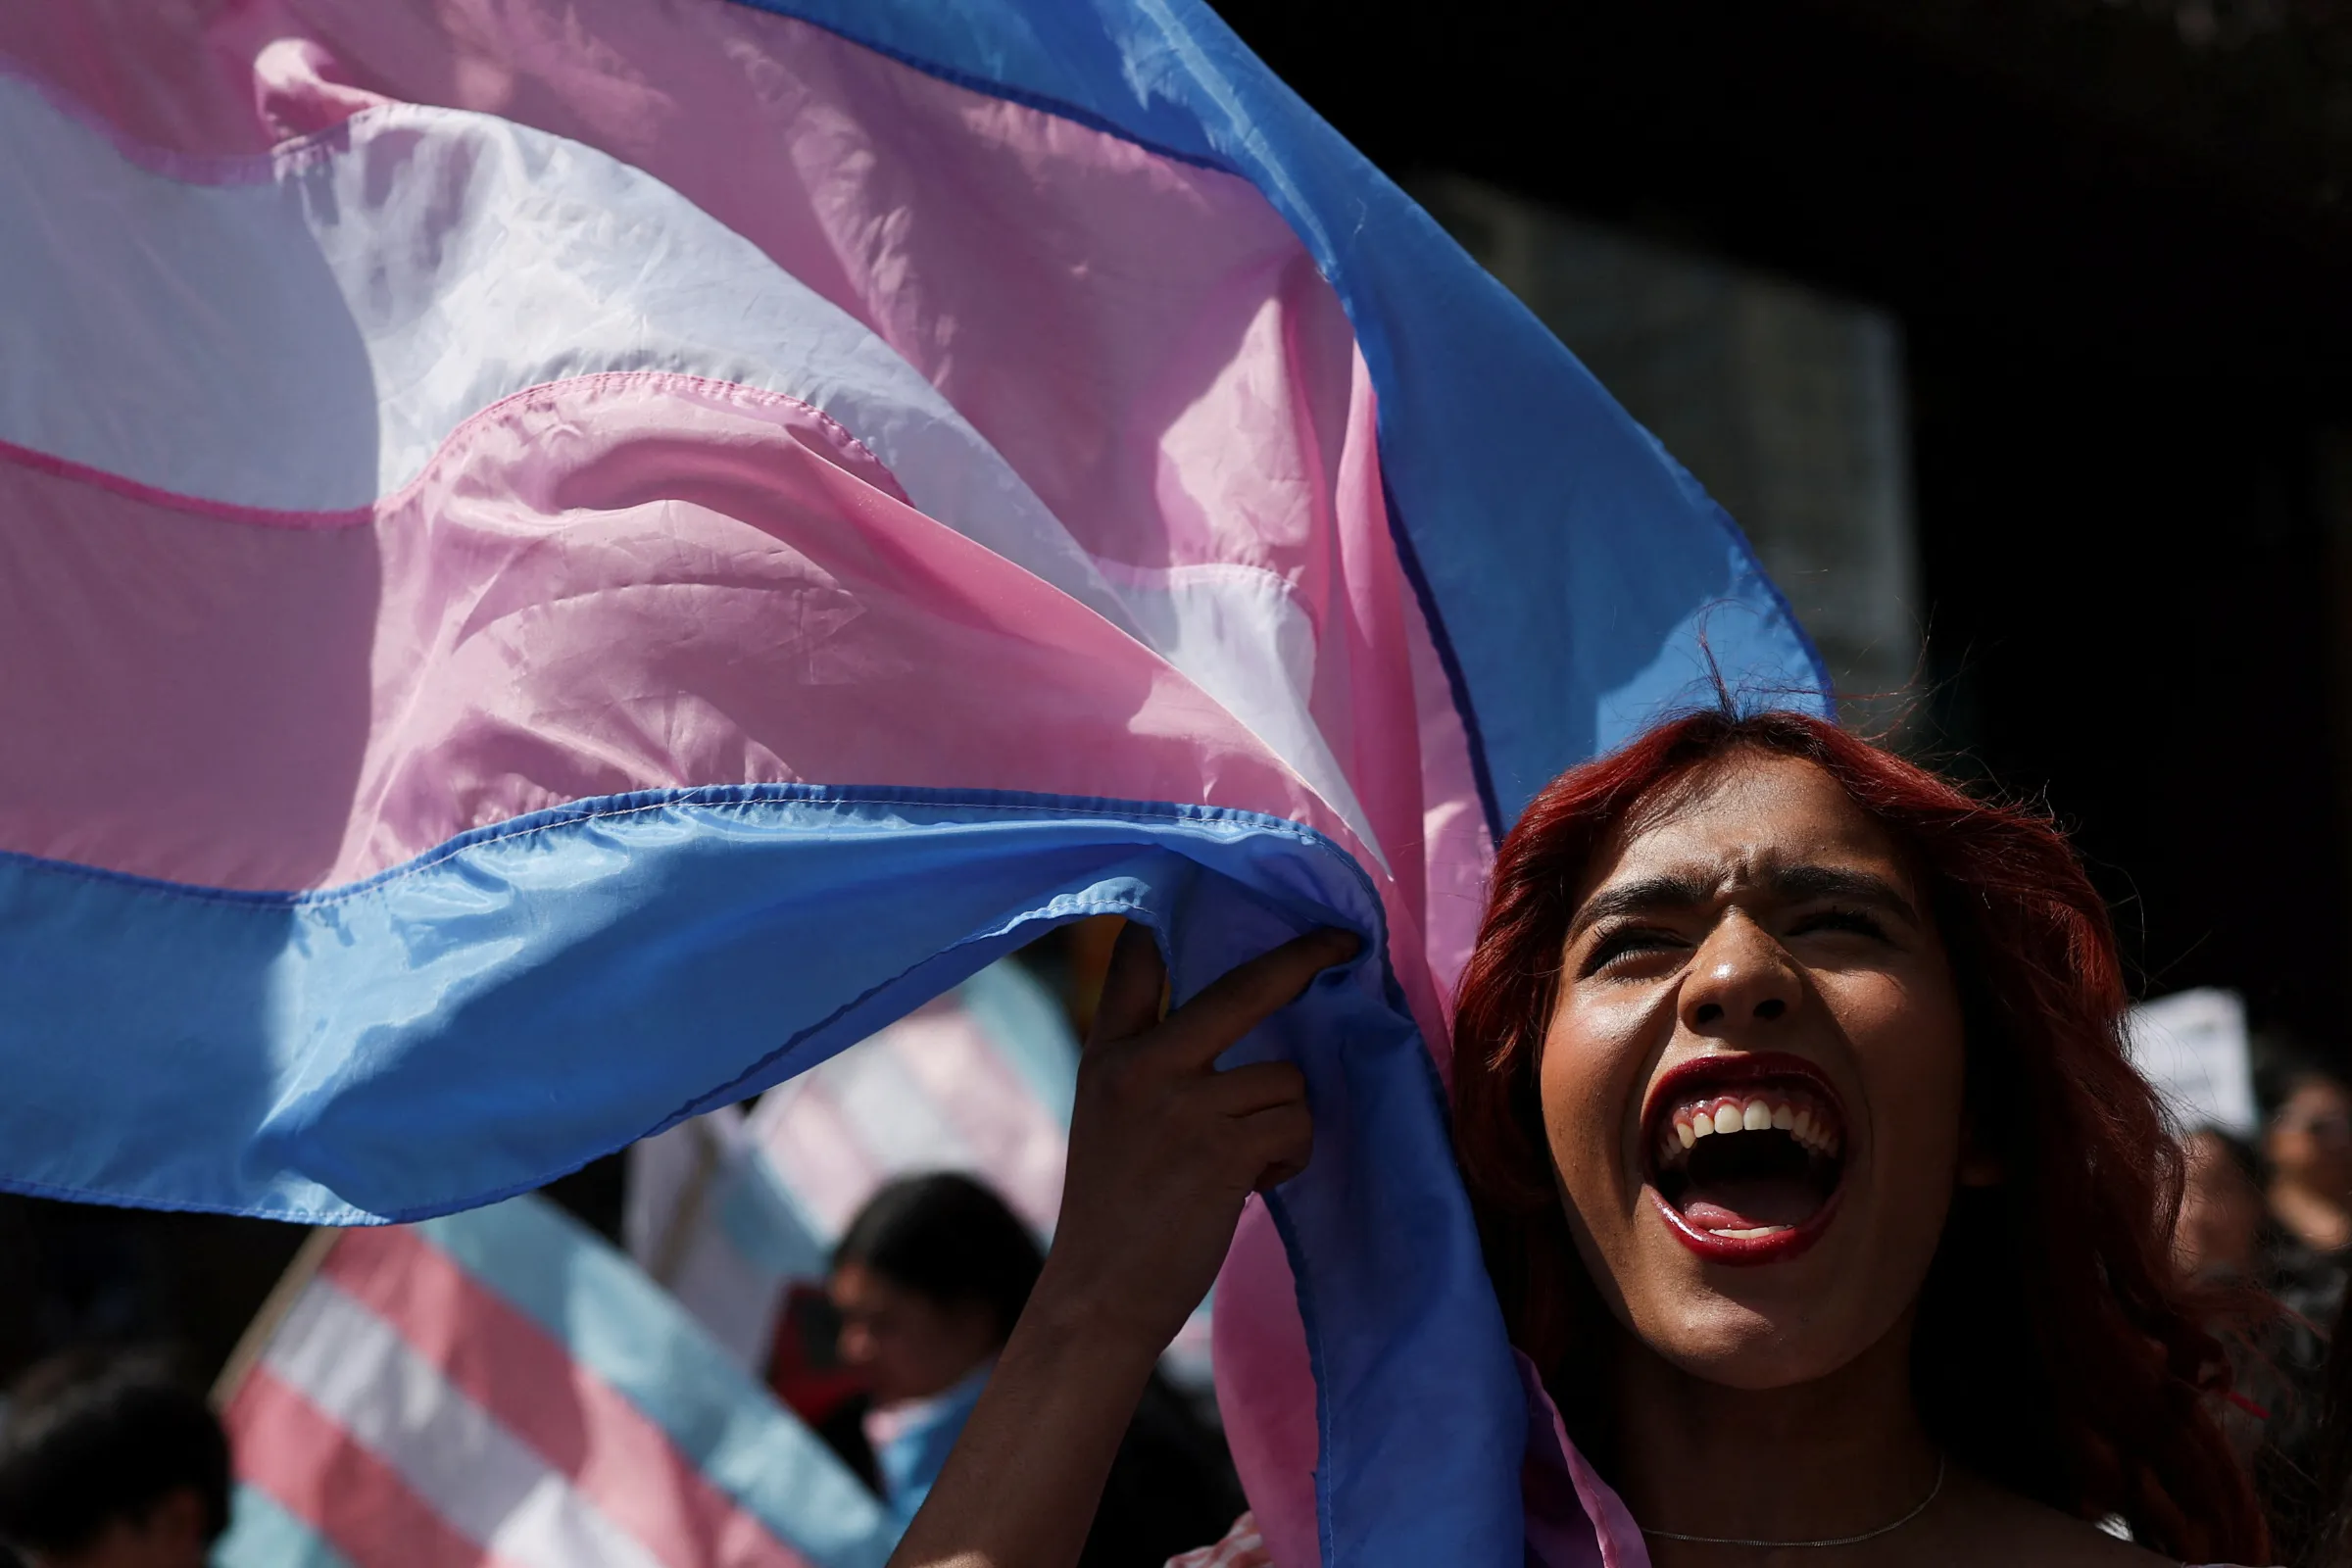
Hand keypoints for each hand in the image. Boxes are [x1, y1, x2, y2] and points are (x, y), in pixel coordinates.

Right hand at [1036, 921, 1360, 1354]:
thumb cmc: (1114, 1213)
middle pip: (1245, 987)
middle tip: (1347, 944)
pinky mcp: (1222, 1147)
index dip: (1172, 918)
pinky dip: (1288, 1156)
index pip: (1136, 961)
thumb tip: (1229, 1021)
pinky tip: (1252, 1185)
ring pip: (1286, 1079)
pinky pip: (1294, 1123)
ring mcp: (1182, 1102)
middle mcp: (1140, 1065)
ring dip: (1285, 1124)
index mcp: (1109, 1054)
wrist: (1097, 1296)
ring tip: (1248, 1163)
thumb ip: (1150, 1063)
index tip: (1203, 878)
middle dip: (1306, 959)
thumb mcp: (1107, 1118)